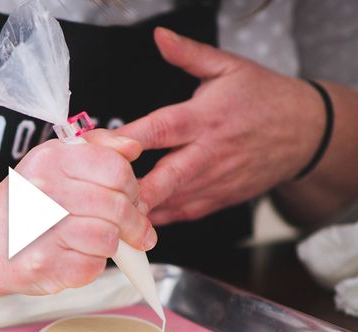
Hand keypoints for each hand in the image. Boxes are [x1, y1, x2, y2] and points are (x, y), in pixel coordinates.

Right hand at [0, 130, 154, 294]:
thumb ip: (97, 146)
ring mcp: (43, 231)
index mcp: (51, 159)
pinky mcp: (46, 265)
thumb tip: (132, 148)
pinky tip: (81, 254)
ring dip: (114, 242)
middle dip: (133, 220)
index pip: (116, 169)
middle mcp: (44, 191)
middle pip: (117, 206)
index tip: (132, 197)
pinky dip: (95, 262)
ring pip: (109, 237)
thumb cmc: (27, 200)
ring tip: (104, 240)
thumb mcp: (55, 159)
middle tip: (133, 226)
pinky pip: (94, 265)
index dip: (132, 185)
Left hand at [116, 27, 324, 224]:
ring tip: (110, 209)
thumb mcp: (229, 68)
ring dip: (142, 208)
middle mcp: (209, 153)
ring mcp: (216, 180)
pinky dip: (161, 218)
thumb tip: (160, 37)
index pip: (162, 128)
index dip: (129, 137)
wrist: (306, 133)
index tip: (100, 144)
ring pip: (174, 201)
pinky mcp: (220, 198)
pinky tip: (136, 218)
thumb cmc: (265, 99)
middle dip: (135, 189)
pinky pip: (186, 213)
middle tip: (104, 195)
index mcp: (206, 117)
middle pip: (168, 176)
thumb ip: (189, 55)